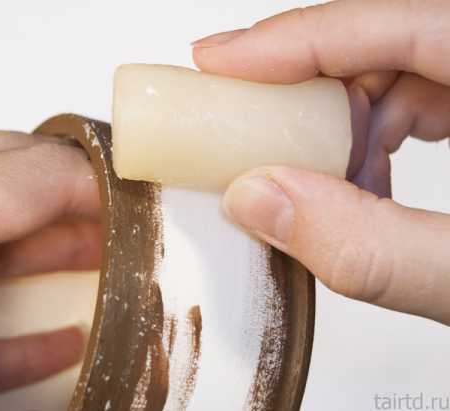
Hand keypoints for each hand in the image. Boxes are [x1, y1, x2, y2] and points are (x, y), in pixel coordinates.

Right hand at [193, 0, 449, 324]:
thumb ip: (375, 250)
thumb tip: (263, 203)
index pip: (395, 20)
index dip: (293, 39)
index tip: (220, 61)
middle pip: (389, 40)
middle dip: (312, 91)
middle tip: (256, 131)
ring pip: (402, 69)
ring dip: (346, 124)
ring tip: (321, 180)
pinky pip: (425, 97)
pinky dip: (379, 140)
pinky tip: (367, 184)